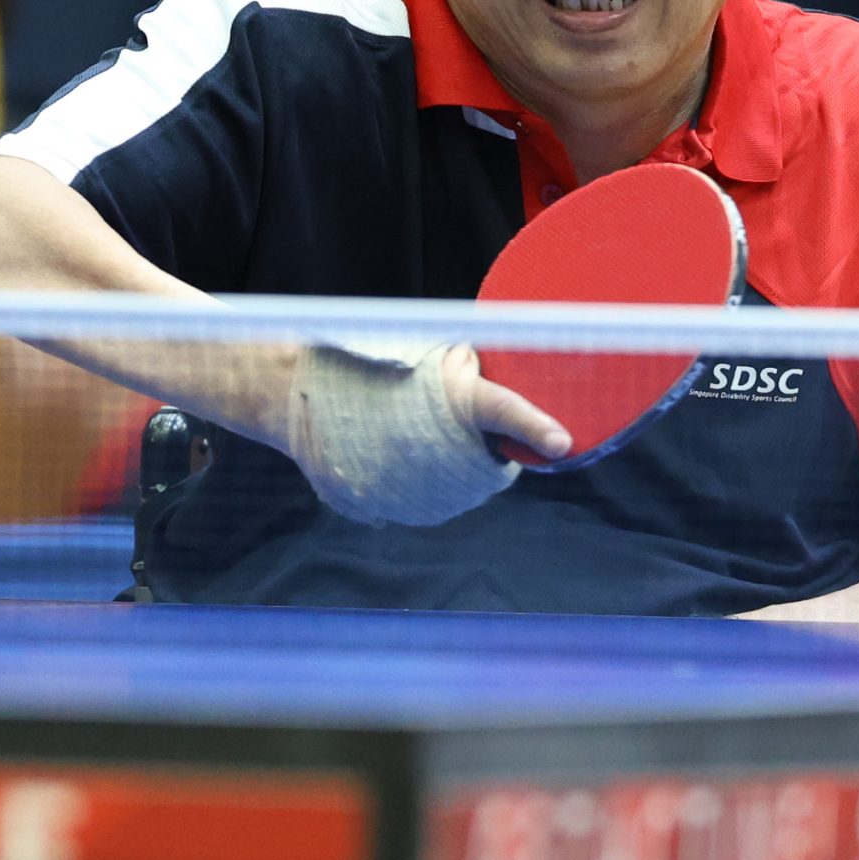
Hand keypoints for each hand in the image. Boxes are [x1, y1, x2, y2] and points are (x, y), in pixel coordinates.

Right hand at [286, 342, 569, 526]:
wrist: (296, 396)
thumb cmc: (364, 360)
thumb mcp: (428, 351)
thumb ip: (469, 370)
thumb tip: (509, 371)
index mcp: (448, 402)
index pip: (501, 409)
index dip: (533, 425)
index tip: (562, 442)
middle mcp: (434, 452)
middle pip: (492, 459)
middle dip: (489, 446)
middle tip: (454, 419)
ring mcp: (412, 487)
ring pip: (462, 486)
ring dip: (457, 468)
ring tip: (417, 435)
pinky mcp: (392, 508)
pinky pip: (431, 501)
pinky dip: (428, 484)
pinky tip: (400, 458)